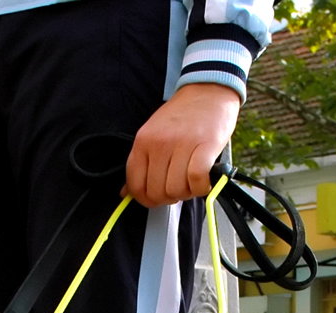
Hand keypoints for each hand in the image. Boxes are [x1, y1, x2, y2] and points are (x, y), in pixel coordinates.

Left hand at [125, 83, 239, 207]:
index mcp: (143, 141)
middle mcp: (160, 143)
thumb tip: (127, 192)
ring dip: (186, 192)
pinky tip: (204, 180)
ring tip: (192, 180)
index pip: (135, 184)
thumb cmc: (183, 115)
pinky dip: (201, 187)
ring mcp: (182, 144)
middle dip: (168, 197)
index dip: (145, 199)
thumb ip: (141, 162)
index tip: (156, 199)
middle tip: (178, 187)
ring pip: (176, 190)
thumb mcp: (154, 134)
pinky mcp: (205, 146)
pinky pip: (196, 180)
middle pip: (156, 192)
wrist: (208, 90)